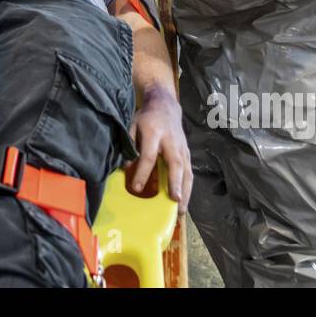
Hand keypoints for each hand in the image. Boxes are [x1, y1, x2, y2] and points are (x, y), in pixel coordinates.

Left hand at [128, 88, 191, 208]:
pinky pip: (189, 173)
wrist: (165, 106)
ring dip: (186, 191)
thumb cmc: (146, 118)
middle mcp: (172, 142)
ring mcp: (182, 148)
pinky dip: (188, 189)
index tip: (136, 188)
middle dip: (175, 183)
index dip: (143, 172)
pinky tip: (184, 202)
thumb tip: (126, 168)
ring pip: (187, 171)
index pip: (149, 156)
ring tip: (181, 210)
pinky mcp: (188, 153)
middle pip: (175, 164)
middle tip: (175, 200)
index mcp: (154, 133)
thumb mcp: (133, 125)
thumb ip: (130, 145)